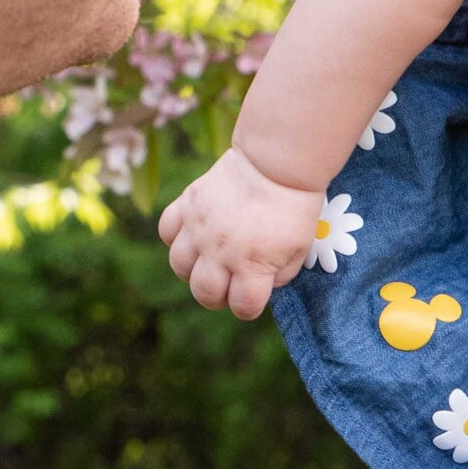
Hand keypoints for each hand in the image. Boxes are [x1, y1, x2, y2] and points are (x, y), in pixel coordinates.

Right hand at [158, 143, 325, 317]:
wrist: (276, 161)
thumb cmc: (294, 206)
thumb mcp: (300, 248)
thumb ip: (281, 275)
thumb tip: (262, 286)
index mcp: (252, 265)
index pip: (242, 306)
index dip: (248, 307)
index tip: (252, 297)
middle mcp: (220, 251)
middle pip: (204, 293)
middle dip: (217, 296)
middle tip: (229, 284)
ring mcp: (199, 227)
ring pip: (179, 265)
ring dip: (194, 270)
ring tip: (210, 260)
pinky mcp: (187, 203)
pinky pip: (167, 230)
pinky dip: (176, 237)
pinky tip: (194, 234)